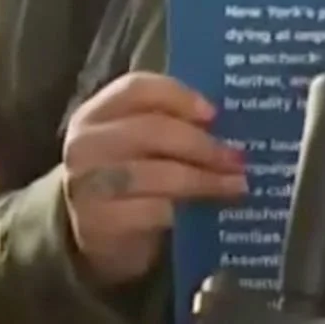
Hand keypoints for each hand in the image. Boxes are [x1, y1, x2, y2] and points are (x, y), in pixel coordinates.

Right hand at [61, 73, 247, 287]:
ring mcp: (88, 184)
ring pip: (157, 173)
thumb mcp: (138, 144)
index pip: (137, 88)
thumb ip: (171, 125)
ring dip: (204, 179)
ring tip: (237, 184)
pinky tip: (208, 210)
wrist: (89, 235)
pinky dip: (187, 209)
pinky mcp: (99, 223)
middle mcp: (86, 143)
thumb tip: (229, 125)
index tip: (215, 113)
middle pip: (152, 130)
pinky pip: (153, 210)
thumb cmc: (127, 177)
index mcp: (98, 112)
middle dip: (202, 144)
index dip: (179, 96)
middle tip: (238, 157)